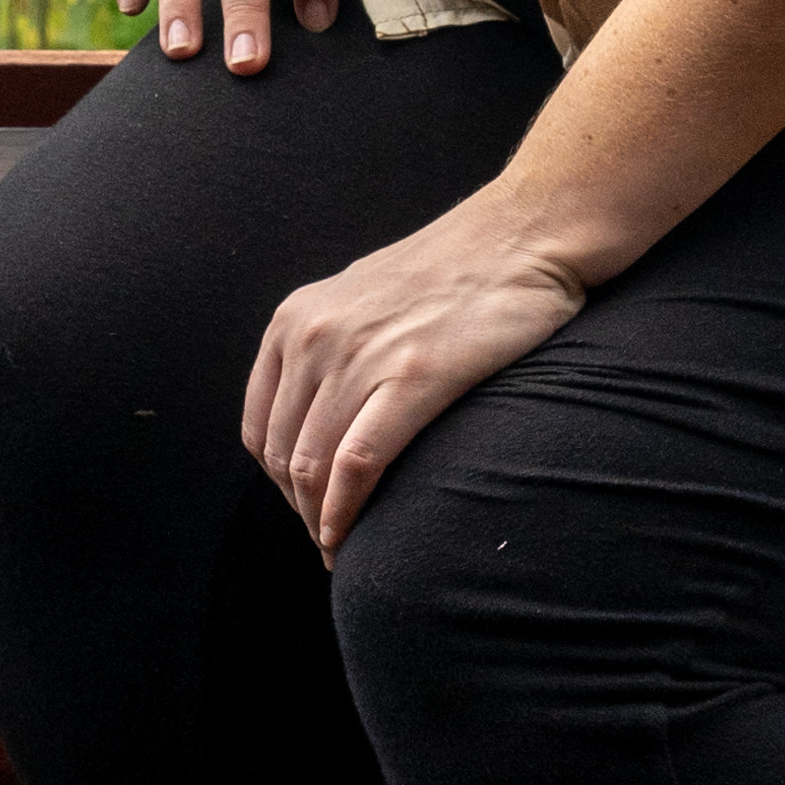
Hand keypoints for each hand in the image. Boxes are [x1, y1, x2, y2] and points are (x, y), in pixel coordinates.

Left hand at [243, 190, 593, 556]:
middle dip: (301, 511)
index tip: (307, 510)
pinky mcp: (413, 377)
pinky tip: (352, 537)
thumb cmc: (456, 271)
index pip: (261, 427)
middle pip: (284, 455)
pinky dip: (347, 512)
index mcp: (294, 320)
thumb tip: (318, 411)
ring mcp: (361, 356)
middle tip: (330, 542)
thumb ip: (329, 346)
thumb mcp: (362, 296)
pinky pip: (358, 464)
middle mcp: (314, 337)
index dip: (280, 484)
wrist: (523, 235)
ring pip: (314, 467)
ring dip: (322, 522)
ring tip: (342, 549)